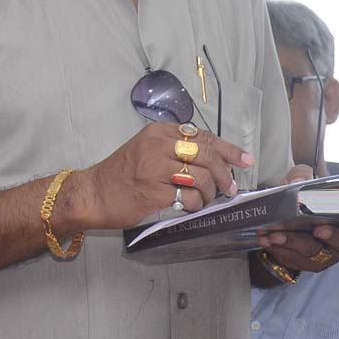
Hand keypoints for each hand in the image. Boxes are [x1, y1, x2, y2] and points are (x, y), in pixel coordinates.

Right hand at [56, 122, 253, 234]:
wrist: (93, 193)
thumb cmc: (121, 173)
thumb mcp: (146, 149)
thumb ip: (175, 148)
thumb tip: (213, 158)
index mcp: (159, 132)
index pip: (203, 136)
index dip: (228, 149)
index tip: (244, 160)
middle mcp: (158, 144)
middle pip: (207, 155)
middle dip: (225, 174)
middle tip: (230, 188)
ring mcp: (156, 167)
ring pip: (202, 177)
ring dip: (210, 193)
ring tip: (204, 200)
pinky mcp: (155, 190)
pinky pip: (189, 197)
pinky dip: (195, 204)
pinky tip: (188, 207)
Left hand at [256, 166, 338, 272]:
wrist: (293, 203)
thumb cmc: (307, 192)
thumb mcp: (306, 178)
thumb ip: (303, 177)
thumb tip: (297, 182)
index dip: (335, 236)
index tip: (318, 230)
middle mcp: (334, 247)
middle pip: (318, 250)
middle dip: (295, 241)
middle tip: (277, 234)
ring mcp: (318, 257)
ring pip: (301, 258)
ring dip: (281, 246)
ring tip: (265, 236)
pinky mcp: (302, 261)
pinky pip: (289, 260)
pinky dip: (275, 250)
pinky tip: (264, 239)